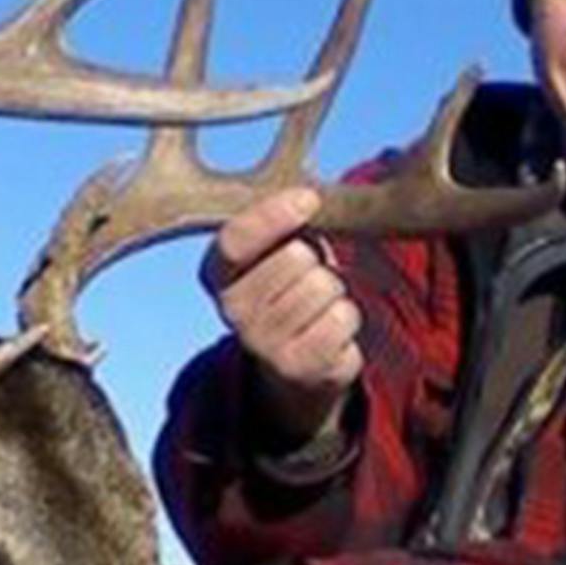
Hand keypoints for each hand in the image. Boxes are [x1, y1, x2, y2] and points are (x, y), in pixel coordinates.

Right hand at [200, 186, 363, 443]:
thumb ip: (281, 222)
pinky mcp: (298, 367)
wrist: (293, 363)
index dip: (273, 215)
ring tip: (318, 302)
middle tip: (309, 272)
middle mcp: (232, 311)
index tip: (309, 199)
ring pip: (324, 286)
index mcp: (218, 273)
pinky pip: (342, 318)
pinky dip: (347, 317)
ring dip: (334, 288)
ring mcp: (263, 344)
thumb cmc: (289, 286)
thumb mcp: (274, 250)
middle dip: (315, 257)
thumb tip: (310, 196)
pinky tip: (329, 326)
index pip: (236, 239)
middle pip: (296, 257)